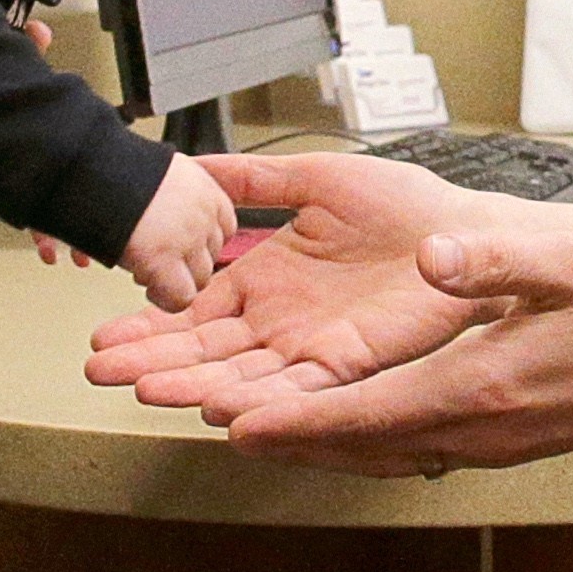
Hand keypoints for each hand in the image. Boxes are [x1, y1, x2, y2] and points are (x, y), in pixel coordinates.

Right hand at [87, 151, 509, 410]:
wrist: (470, 229)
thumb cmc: (409, 208)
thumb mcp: (316, 179)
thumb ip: (255, 178)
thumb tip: (196, 166)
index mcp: (268, 280)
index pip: (195, 313)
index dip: (152, 328)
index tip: (105, 339)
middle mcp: (283, 321)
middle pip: (206, 352)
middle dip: (153, 362)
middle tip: (102, 373)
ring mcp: (314, 346)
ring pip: (243, 376)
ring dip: (195, 384)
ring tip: (148, 390)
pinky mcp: (353, 361)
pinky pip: (302, 387)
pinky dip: (264, 399)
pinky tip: (225, 405)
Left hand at [214, 229, 572, 473]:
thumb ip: (497, 260)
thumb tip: (432, 255)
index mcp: (482, 390)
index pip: (365, 415)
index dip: (293, 420)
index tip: (233, 421)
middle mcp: (476, 430)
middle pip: (354, 445)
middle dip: (281, 434)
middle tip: (211, 418)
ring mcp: (487, 442)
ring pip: (377, 451)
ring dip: (315, 440)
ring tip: (254, 420)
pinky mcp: (498, 439)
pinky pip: (408, 446)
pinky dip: (359, 437)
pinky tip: (338, 419)